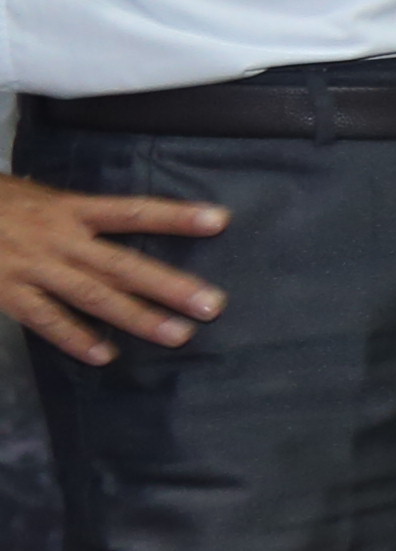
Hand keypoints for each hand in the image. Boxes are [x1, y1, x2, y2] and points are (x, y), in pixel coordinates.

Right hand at [0, 176, 229, 362]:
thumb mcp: (34, 194)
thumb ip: (73, 213)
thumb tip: (116, 222)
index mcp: (68, 208)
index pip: (132, 210)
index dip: (175, 214)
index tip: (220, 220)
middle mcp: (57, 238)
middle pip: (123, 263)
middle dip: (169, 284)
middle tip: (213, 304)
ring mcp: (33, 267)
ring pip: (93, 295)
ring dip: (137, 318)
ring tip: (178, 336)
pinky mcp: (7, 291)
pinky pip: (45, 319)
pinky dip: (74, 337)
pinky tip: (105, 356)